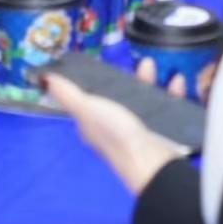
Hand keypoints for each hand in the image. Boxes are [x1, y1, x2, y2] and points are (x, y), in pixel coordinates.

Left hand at [42, 72, 184, 195]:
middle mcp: (115, 125)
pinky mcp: (161, 131)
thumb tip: (45, 78)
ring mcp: (140, 129)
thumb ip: (69, 94)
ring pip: (145, 99)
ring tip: (156, 68)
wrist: (152, 162)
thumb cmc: (116, 134)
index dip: (98, 79)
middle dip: (132, 77)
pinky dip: (172, 93)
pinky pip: (167, 106)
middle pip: (122, 95)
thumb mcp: (88, 109)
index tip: (106, 61)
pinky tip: (177, 81)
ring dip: (151, 82)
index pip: (93, 96)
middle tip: (143, 63)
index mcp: (95, 121)